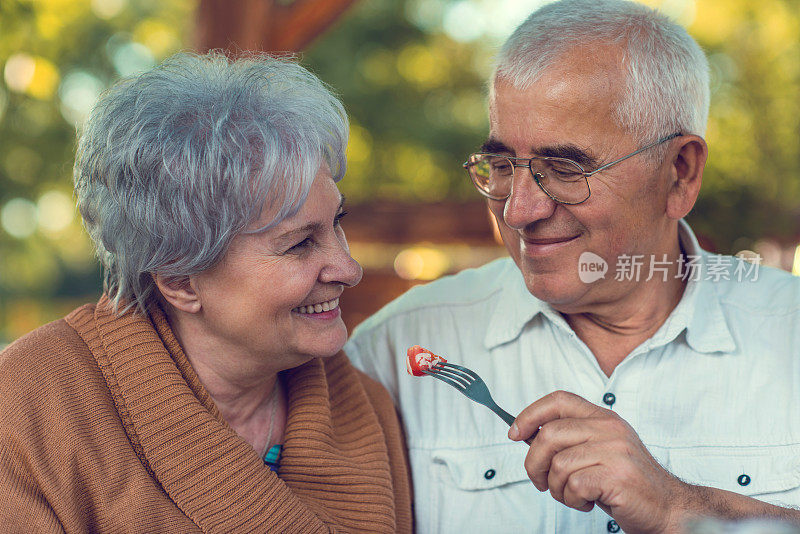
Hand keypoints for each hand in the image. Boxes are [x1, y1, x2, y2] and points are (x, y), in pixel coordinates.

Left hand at [510, 390, 690, 533]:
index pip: (559, 400)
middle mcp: (610, 429)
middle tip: (539, 481)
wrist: (668, 508)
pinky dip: (571, 499)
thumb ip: (570, 439)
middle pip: (549, 434)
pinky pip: (573, 485)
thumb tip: (526, 433)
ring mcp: (615, 451)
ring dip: (556, 488)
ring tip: (571, 495)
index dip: (530, 414)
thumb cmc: (626, 483)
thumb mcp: (598, 451)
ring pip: (558, 464)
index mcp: (604, 418)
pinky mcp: (617, 476)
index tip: (514, 432)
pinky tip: (586, 502)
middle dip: (534, 463)